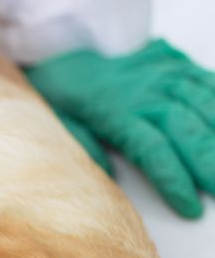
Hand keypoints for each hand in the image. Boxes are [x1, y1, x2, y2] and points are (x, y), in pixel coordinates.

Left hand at [25, 39, 214, 217]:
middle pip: (187, 129)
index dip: (174, 181)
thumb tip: (108, 176)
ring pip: (206, 103)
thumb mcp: (58, 125)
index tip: (191, 208)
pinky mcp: (176, 61)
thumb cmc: (62, 95)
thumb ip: (85, 149)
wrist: (63, 48)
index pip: (153, 151)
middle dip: (211, 162)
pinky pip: (208, 80)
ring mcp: (164, 73)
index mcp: (115, 112)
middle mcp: (145, 91)